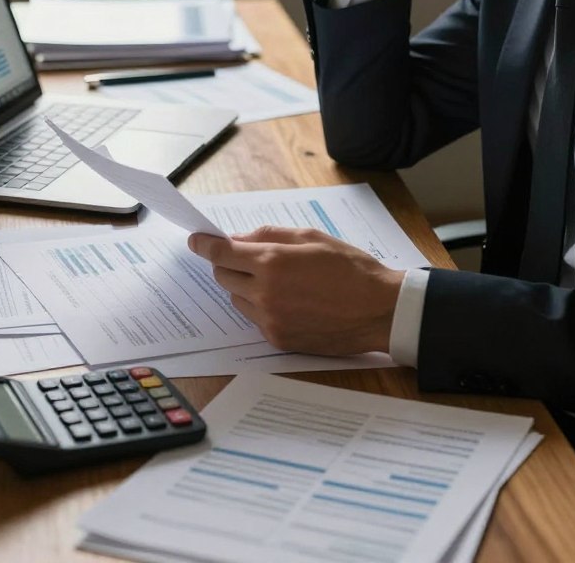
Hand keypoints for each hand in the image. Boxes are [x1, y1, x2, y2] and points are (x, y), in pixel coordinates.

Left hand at [188, 227, 402, 354]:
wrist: (378, 310)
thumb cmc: (350, 268)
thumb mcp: (310, 237)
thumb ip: (269, 236)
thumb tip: (237, 238)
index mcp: (272, 263)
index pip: (221, 253)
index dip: (204, 245)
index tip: (196, 240)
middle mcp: (265, 293)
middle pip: (223, 276)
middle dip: (229, 263)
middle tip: (249, 257)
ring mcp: (270, 320)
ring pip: (236, 298)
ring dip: (245, 286)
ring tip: (278, 280)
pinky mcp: (278, 339)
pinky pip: (254, 318)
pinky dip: (260, 306)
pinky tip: (288, 299)